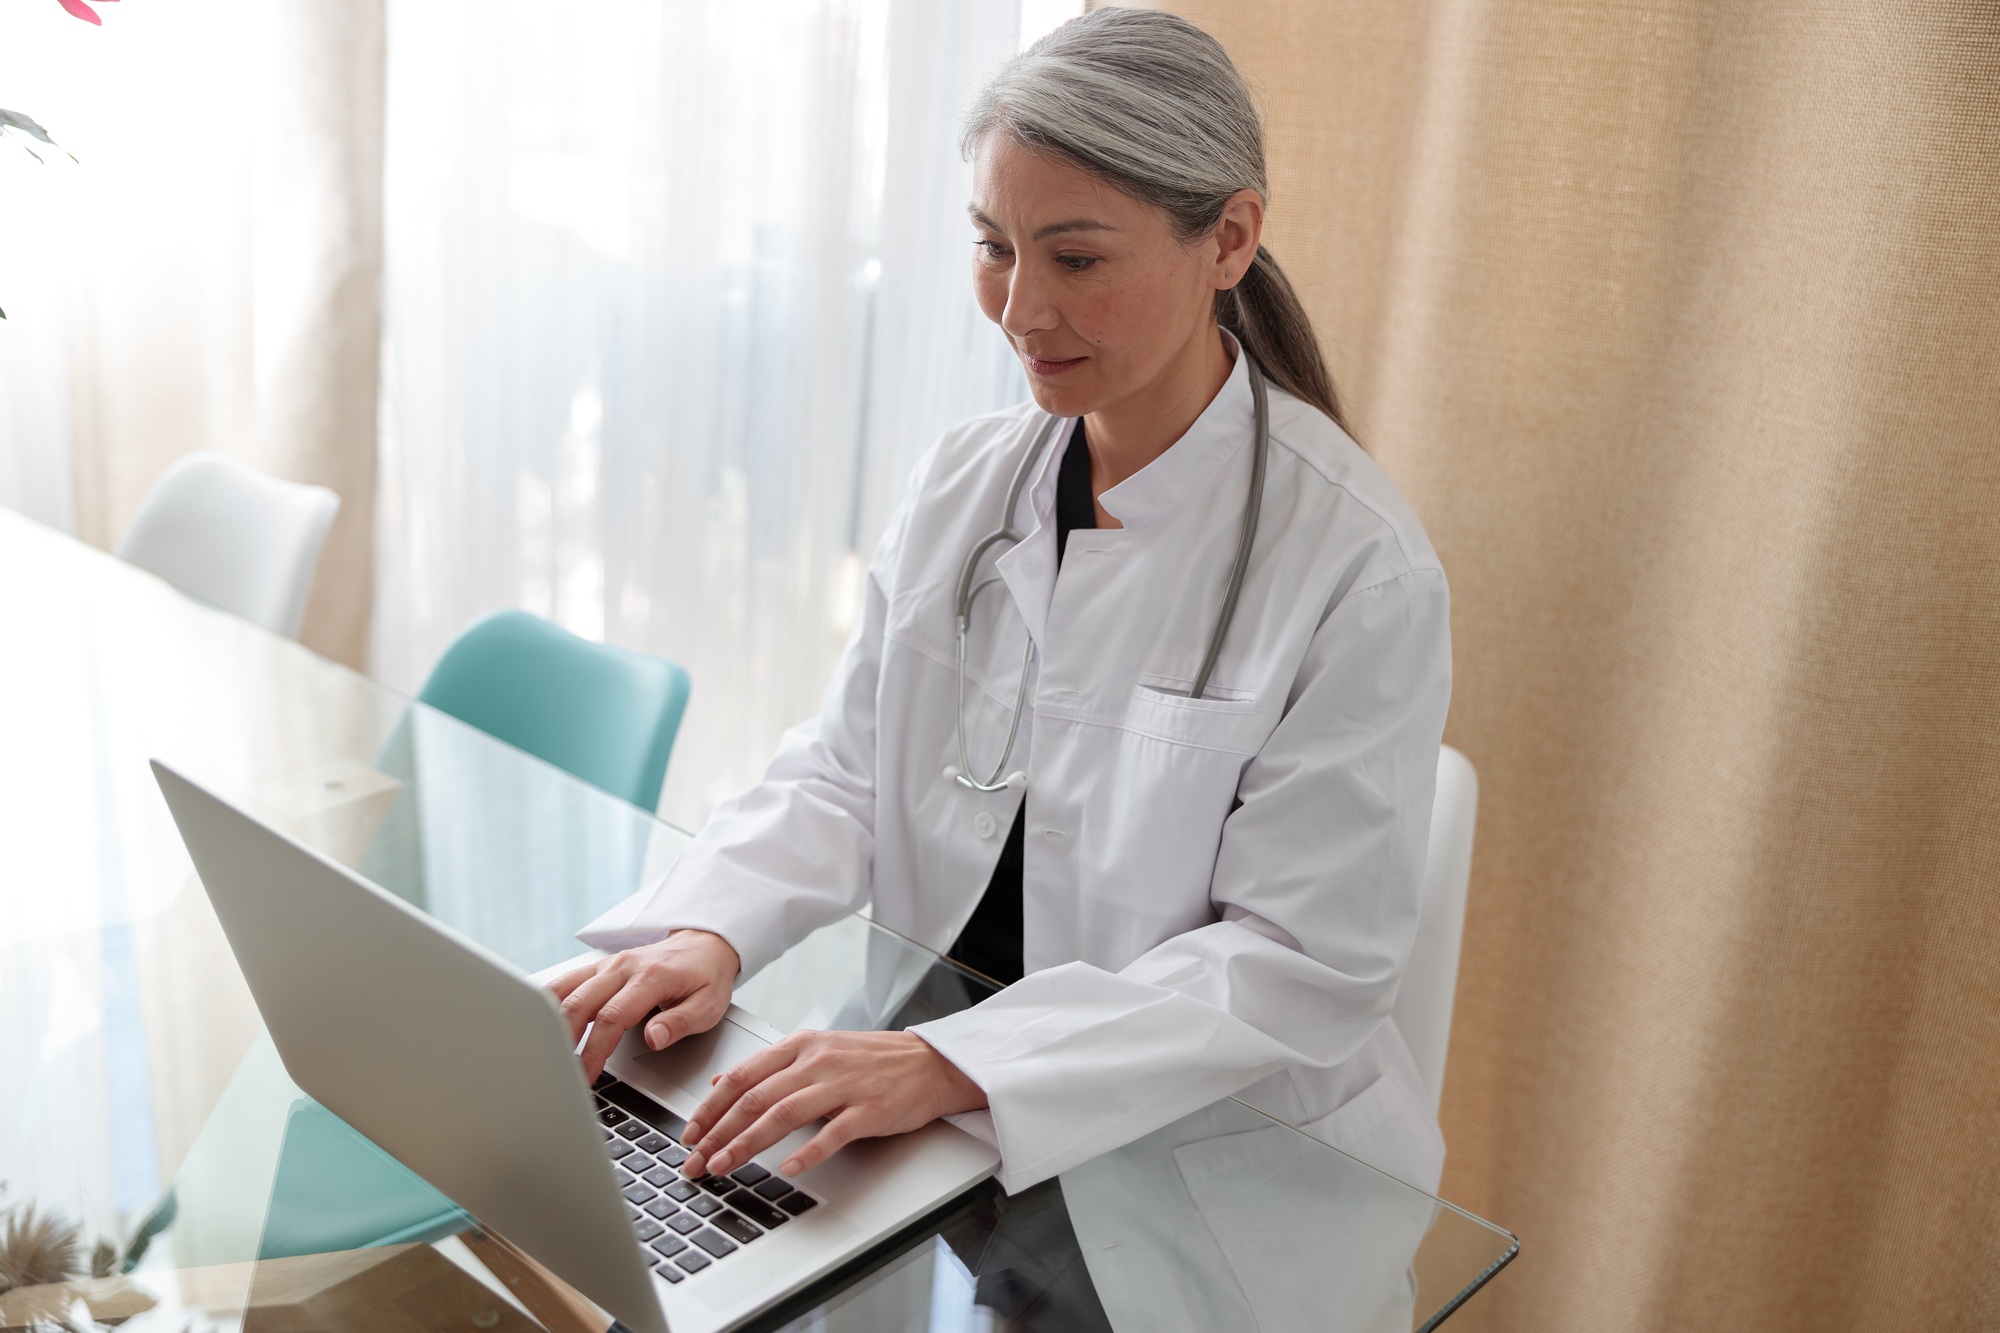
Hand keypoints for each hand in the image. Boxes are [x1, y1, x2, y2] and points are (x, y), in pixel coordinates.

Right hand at [548, 930, 740, 1082]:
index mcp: (650, 978)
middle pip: (580, 1003)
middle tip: (559, 1073)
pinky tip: (537, 1023)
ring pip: (565, 989)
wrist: (704, 946)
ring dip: (549, 1021)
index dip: (595, 1050)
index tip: (586, 1076)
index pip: (612, 1017)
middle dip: (564, 1041)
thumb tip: (653, 1039)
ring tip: (541, 1052)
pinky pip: (566, 981)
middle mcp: (623, 967)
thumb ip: (680, 1023)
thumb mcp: (708, 1006)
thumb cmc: (706, 979)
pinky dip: (547, 1001)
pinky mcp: (598, 968)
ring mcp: (607, 965)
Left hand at [680, 1030, 987, 1180]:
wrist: (930, 1063)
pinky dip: (809, 1152)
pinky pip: (833, 1133)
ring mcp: (843, 1084)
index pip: (742, 1075)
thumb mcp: (817, 1049)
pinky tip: (789, 1169)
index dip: (710, 1106)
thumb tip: (723, 1080)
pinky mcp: (869, 1109)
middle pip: (755, 1097)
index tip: (688, 1133)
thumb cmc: (873, 1059)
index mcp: (801, 1045)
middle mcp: (817, 1061)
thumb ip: (770, 1065)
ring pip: (783, 1114)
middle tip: (694, 1160)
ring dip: (747, 1143)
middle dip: (717, 1132)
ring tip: (723, 1166)